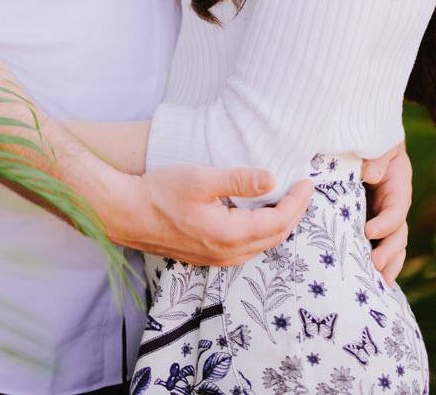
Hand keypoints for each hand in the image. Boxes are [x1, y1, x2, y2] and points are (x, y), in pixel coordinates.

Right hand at [109, 165, 313, 266]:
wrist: (127, 214)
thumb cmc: (159, 192)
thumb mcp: (200, 178)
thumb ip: (238, 180)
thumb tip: (272, 178)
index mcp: (228, 234)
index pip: (278, 222)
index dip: (298, 203)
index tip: (309, 182)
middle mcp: (226, 253)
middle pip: (275, 237)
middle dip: (294, 213)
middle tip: (304, 190)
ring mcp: (217, 258)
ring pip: (262, 244)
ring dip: (279, 223)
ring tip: (288, 200)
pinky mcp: (208, 256)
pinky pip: (246, 247)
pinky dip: (262, 231)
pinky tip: (259, 214)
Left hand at [362, 141, 411, 284]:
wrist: (372, 150)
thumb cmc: (376, 145)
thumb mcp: (380, 146)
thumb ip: (377, 157)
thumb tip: (371, 174)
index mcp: (398, 191)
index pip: (396, 212)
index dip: (385, 224)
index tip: (368, 232)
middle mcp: (395, 211)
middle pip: (398, 237)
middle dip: (387, 253)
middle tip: (372, 264)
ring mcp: (385, 222)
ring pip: (393, 249)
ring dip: (387, 267)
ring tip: (376, 285)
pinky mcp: (372, 228)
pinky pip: (380, 249)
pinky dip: (380, 267)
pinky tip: (371, 285)